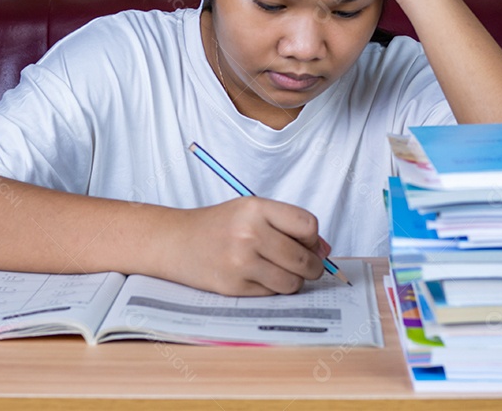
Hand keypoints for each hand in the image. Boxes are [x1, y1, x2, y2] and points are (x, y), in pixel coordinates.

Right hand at [165, 197, 328, 295]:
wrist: (176, 242)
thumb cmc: (218, 226)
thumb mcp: (251, 212)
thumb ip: (287, 226)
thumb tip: (324, 251)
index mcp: (256, 208)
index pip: (307, 225)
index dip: (313, 238)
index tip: (308, 244)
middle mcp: (249, 233)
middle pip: (304, 259)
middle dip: (311, 267)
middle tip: (306, 267)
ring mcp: (241, 262)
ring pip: (292, 282)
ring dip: (292, 281)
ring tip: (279, 272)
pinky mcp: (234, 287)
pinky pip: (271, 294)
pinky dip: (271, 289)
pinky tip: (257, 277)